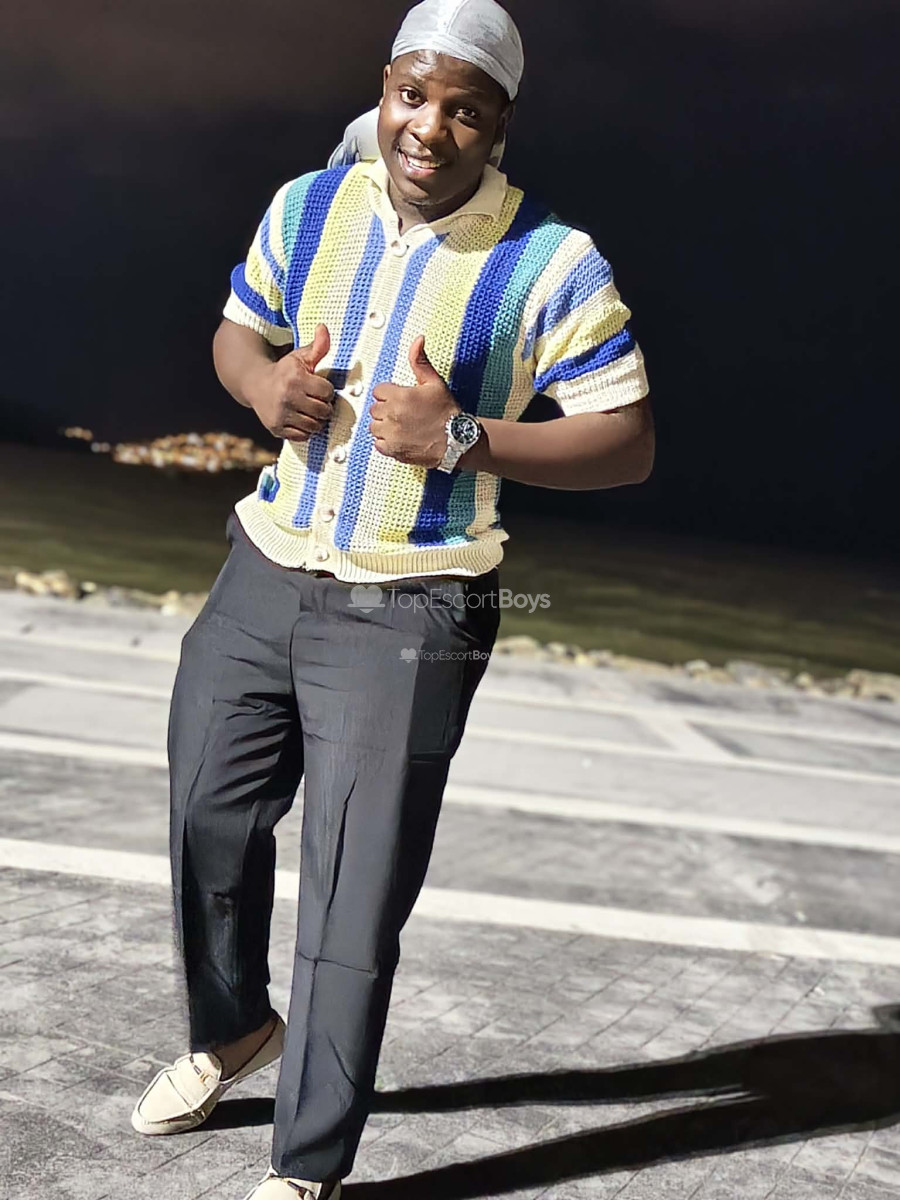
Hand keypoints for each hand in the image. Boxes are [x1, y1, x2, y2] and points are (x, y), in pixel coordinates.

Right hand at [249, 324, 334, 443]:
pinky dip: (305, 430)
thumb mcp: (300, 356)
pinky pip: (302, 436)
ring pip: (314, 426)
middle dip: (324, 406)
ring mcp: (280, 414)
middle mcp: (287, 397)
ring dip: (316, 420)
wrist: (255, 384)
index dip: (326, 390)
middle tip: (317, 401)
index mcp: (295, 378)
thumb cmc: (284, 370)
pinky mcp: (276, 428)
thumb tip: (324, 327)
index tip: (319, 387)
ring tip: (311, 411)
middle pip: (323, 411)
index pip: (327, 392)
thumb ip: (317, 345)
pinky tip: (301, 419)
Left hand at [370, 336, 460, 467]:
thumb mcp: (434, 382)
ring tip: (403, 427)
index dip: (390, 394)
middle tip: (405, 414)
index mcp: (400, 396)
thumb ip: (420, 361)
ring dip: (385, 426)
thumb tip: (418, 340)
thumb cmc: (447, 412)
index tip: (402, 400)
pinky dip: (387, 442)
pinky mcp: (392, 450)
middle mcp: (392, 415)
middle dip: (387, 410)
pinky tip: (401, 439)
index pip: (379, 391)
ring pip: (375, 427)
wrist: (457, 440)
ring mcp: (391, 434)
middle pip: (375, 409)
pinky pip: (378, 444)